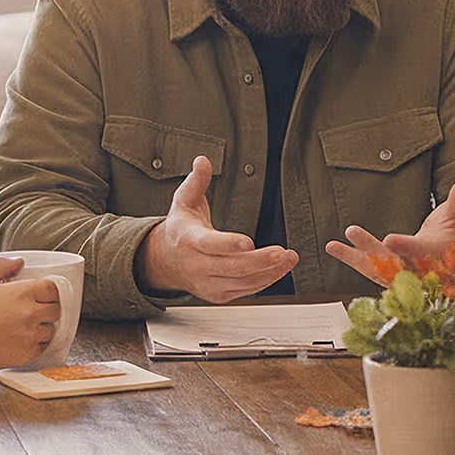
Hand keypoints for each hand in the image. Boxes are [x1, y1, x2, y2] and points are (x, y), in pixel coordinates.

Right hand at [0, 255, 63, 372]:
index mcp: (23, 293)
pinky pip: (40, 347)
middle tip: (32, 310)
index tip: (39, 295)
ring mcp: (30, 336)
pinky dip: (34, 344)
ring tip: (23, 327)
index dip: (47, 291)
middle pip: (55, 310)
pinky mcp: (26, 354)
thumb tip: (18, 262)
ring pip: (50, 330)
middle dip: (46, 309)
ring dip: (41, 327)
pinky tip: (19, 340)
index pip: (52, 289)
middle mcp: (31, 314)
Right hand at [135, 155, 297, 301]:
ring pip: (241, 282)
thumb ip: (196, 181)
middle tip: (283, 252)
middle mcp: (196, 266)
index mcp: (188, 240)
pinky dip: (265, 280)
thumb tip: (203, 160)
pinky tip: (280, 267)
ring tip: (289, 258)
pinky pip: (245, 290)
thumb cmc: (181, 229)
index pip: (208, 245)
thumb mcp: (183, 201)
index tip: (249, 242)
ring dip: (269, 271)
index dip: (228, 244)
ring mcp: (207, 283)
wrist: (165, 261)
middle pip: (230, 267)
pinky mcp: (218, 295)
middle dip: (260, 261)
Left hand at [324, 176, 454, 284]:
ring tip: (333, 245)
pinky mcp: (386, 274)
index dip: (405, 247)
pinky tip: (332, 246)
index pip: (419, 252)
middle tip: (353, 231)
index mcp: (434, 257)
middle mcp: (414, 270)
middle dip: (371, 249)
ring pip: (375, 268)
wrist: (447, 261)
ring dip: (353, 257)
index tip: (390, 239)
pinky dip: (350, 258)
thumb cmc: (452, 236)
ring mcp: (399, 274)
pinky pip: (366, 268)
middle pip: (391, 262)